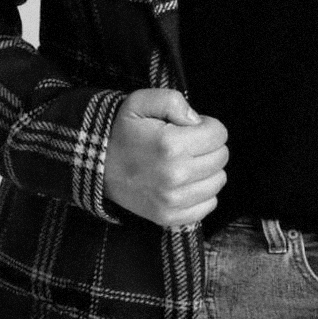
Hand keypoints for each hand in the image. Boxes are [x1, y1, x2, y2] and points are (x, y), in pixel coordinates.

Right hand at [104, 88, 226, 228]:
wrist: (96, 166)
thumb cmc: (121, 131)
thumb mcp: (140, 102)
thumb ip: (173, 100)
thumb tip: (197, 120)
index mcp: (171, 145)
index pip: (219, 134)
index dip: (207, 126)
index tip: (190, 129)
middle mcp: (175, 175)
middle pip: (221, 157)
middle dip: (209, 146)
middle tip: (186, 145)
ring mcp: (173, 200)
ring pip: (218, 180)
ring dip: (207, 170)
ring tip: (185, 163)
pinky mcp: (170, 217)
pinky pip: (209, 204)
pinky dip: (202, 193)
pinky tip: (185, 183)